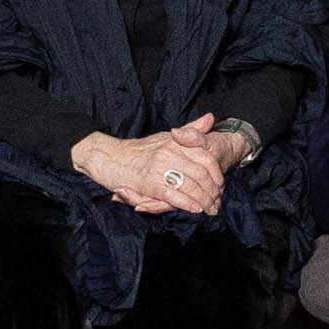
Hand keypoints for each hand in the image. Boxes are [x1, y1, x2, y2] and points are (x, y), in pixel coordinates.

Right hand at [74, 128, 228, 217]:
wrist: (107, 156)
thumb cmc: (136, 150)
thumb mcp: (164, 137)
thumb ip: (189, 131)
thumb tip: (210, 119)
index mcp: (175, 142)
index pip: (205, 157)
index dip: (216, 174)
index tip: (220, 185)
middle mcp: (169, 153)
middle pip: (201, 174)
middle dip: (212, 191)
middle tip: (217, 202)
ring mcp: (159, 168)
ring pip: (190, 186)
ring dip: (203, 201)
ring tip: (209, 209)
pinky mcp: (149, 183)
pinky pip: (173, 194)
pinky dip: (186, 203)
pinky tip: (195, 209)